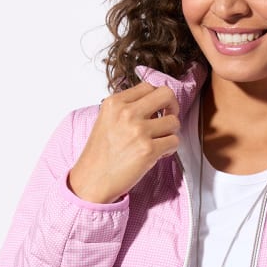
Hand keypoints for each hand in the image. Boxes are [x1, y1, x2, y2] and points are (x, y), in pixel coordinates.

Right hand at [68, 82, 180, 203]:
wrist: (92, 180)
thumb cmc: (100, 155)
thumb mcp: (106, 120)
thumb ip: (126, 109)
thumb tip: (154, 106)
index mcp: (114, 103)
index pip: (147, 87)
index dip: (156, 99)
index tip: (157, 110)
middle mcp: (127, 113)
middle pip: (166, 94)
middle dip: (172, 107)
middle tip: (168, 118)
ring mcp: (139, 131)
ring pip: (174, 121)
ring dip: (171, 132)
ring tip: (159, 142)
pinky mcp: (148, 150)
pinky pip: (174, 141)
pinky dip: (170, 149)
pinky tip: (158, 154)